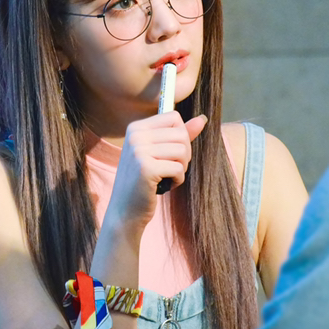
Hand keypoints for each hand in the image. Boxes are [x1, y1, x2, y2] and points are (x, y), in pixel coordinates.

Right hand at [105, 111, 206, 239]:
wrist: (125, 211)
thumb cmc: (144, 181)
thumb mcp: (160, 153)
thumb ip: (180, 134)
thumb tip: (202, 119)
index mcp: (136, 128)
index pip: (173, 117)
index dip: (180, 136)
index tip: (169, 153)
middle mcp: (135, 135)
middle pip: (180, 134)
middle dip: (183, 155)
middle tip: (169, 169)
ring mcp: (139, 151)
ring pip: (182, 151)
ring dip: (181, 168)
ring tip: (166, 176)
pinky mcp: (146, 168)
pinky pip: (179, 169)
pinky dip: (177, 180)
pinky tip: (164, 185)